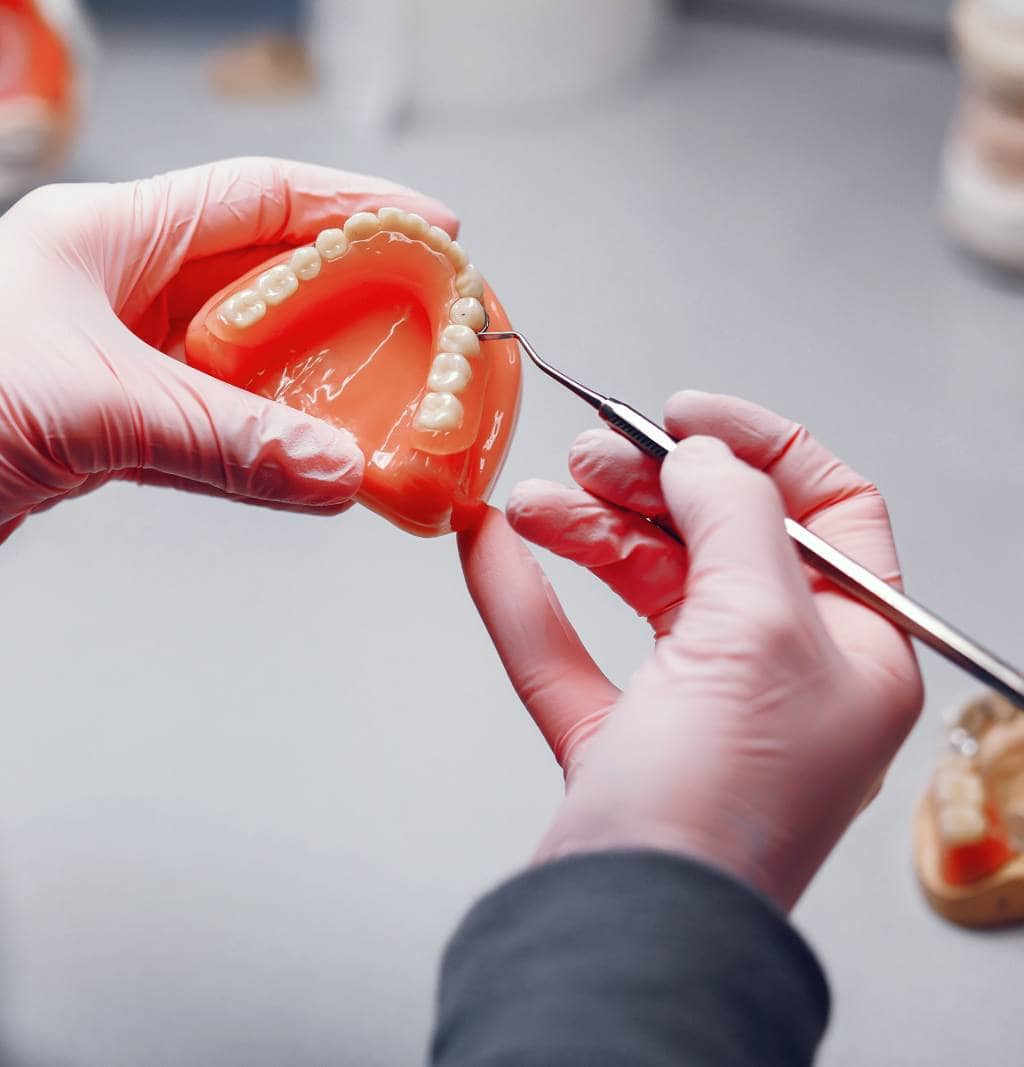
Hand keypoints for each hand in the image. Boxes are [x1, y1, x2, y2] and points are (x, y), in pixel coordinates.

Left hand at [0, 158, 455, 616]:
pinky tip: (302, 470)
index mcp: (100, 235)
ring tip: (384, 408)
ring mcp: (96, 358)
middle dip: (344, 306)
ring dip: (302, 390)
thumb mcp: (84, 413)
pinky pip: (194, 430)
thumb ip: (221, 441)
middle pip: (255, 280)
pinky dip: (249, 450)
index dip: (352, 211)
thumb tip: (337, 470)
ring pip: (230, 364)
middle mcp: (103, 284)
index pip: (255, 199)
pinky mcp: (84, 430)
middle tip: (425, 335)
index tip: (434, 234)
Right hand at [459, 391, 924, 907]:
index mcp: (855, 650)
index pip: (827, 512)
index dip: (759, 448)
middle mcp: (783, 677)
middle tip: (587, 458)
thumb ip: (736, 516)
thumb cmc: (721, 805)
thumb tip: (709, 458)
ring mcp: (698, 712)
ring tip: (529, 504)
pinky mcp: (619, 747)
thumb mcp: (757, 628)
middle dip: (648, 488)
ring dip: (581, 534)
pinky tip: (489, 548)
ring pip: (639, 588)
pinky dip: (527, 597)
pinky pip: (569, 651)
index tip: (679, 414)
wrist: (633, 926)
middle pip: (718, 541)